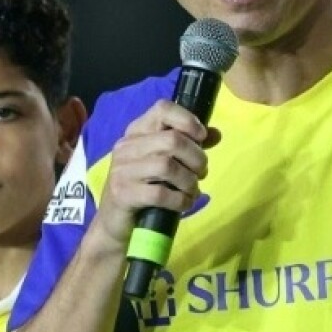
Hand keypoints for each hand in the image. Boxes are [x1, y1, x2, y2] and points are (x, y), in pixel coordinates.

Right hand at [86, 100, 219, 254]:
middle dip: (196, 158)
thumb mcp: (165, 163)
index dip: (188, 120)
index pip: (163, 109)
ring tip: (192, 191)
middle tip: (201, 173)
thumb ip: (189, 146)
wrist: (115, 222)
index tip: (201, 138)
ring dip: (189, 182)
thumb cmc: (144, 188)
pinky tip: (183, 204)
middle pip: (172, 140)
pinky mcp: (123, 194)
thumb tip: (215, 134)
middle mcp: (127, 146)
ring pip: (168, 166)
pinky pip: (160, 194)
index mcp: (137, 132)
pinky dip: (179, 200)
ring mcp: (123, 170)